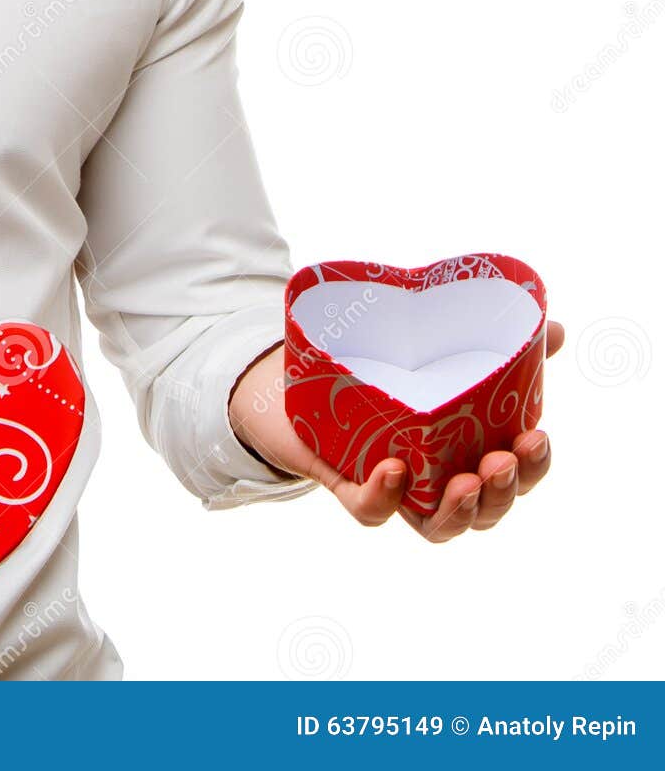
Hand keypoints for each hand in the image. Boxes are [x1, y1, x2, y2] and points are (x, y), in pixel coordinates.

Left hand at [228, 321, 563, 542]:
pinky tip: (395, 470)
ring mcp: (393, 487)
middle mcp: (435, 480)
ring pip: (435, 524)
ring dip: (459, 512)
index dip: (533, 467)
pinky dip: (384, 497)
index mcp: (467, 451)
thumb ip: (496, 340)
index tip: (537, 435)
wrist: (298, 375)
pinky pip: (369, 508)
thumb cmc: (382, 373)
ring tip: (468, 482)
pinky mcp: (346, 483)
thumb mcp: (438, 349)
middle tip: (503, 460)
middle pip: (485, 510)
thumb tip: (552, 324)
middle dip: (504, 493)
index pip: (515, 476)